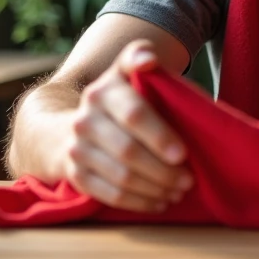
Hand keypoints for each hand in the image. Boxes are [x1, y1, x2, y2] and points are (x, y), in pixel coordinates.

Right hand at [60, 39, 192, 212]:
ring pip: (120, 177)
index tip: (183, 153)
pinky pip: (109, 195)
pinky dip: (138, 202)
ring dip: (154, 188)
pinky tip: (159, 202)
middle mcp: (84, 119)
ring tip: (178, 192)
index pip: (134, 114)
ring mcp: (77, 148)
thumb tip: (148, 59)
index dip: (159, 135)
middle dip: (163, 170)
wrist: (70, 125)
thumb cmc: (119, 97)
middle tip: (189, 180)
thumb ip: (139, 57)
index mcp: (104, 91)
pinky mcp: (74, 174)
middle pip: (128, 151)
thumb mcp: (126, 70)